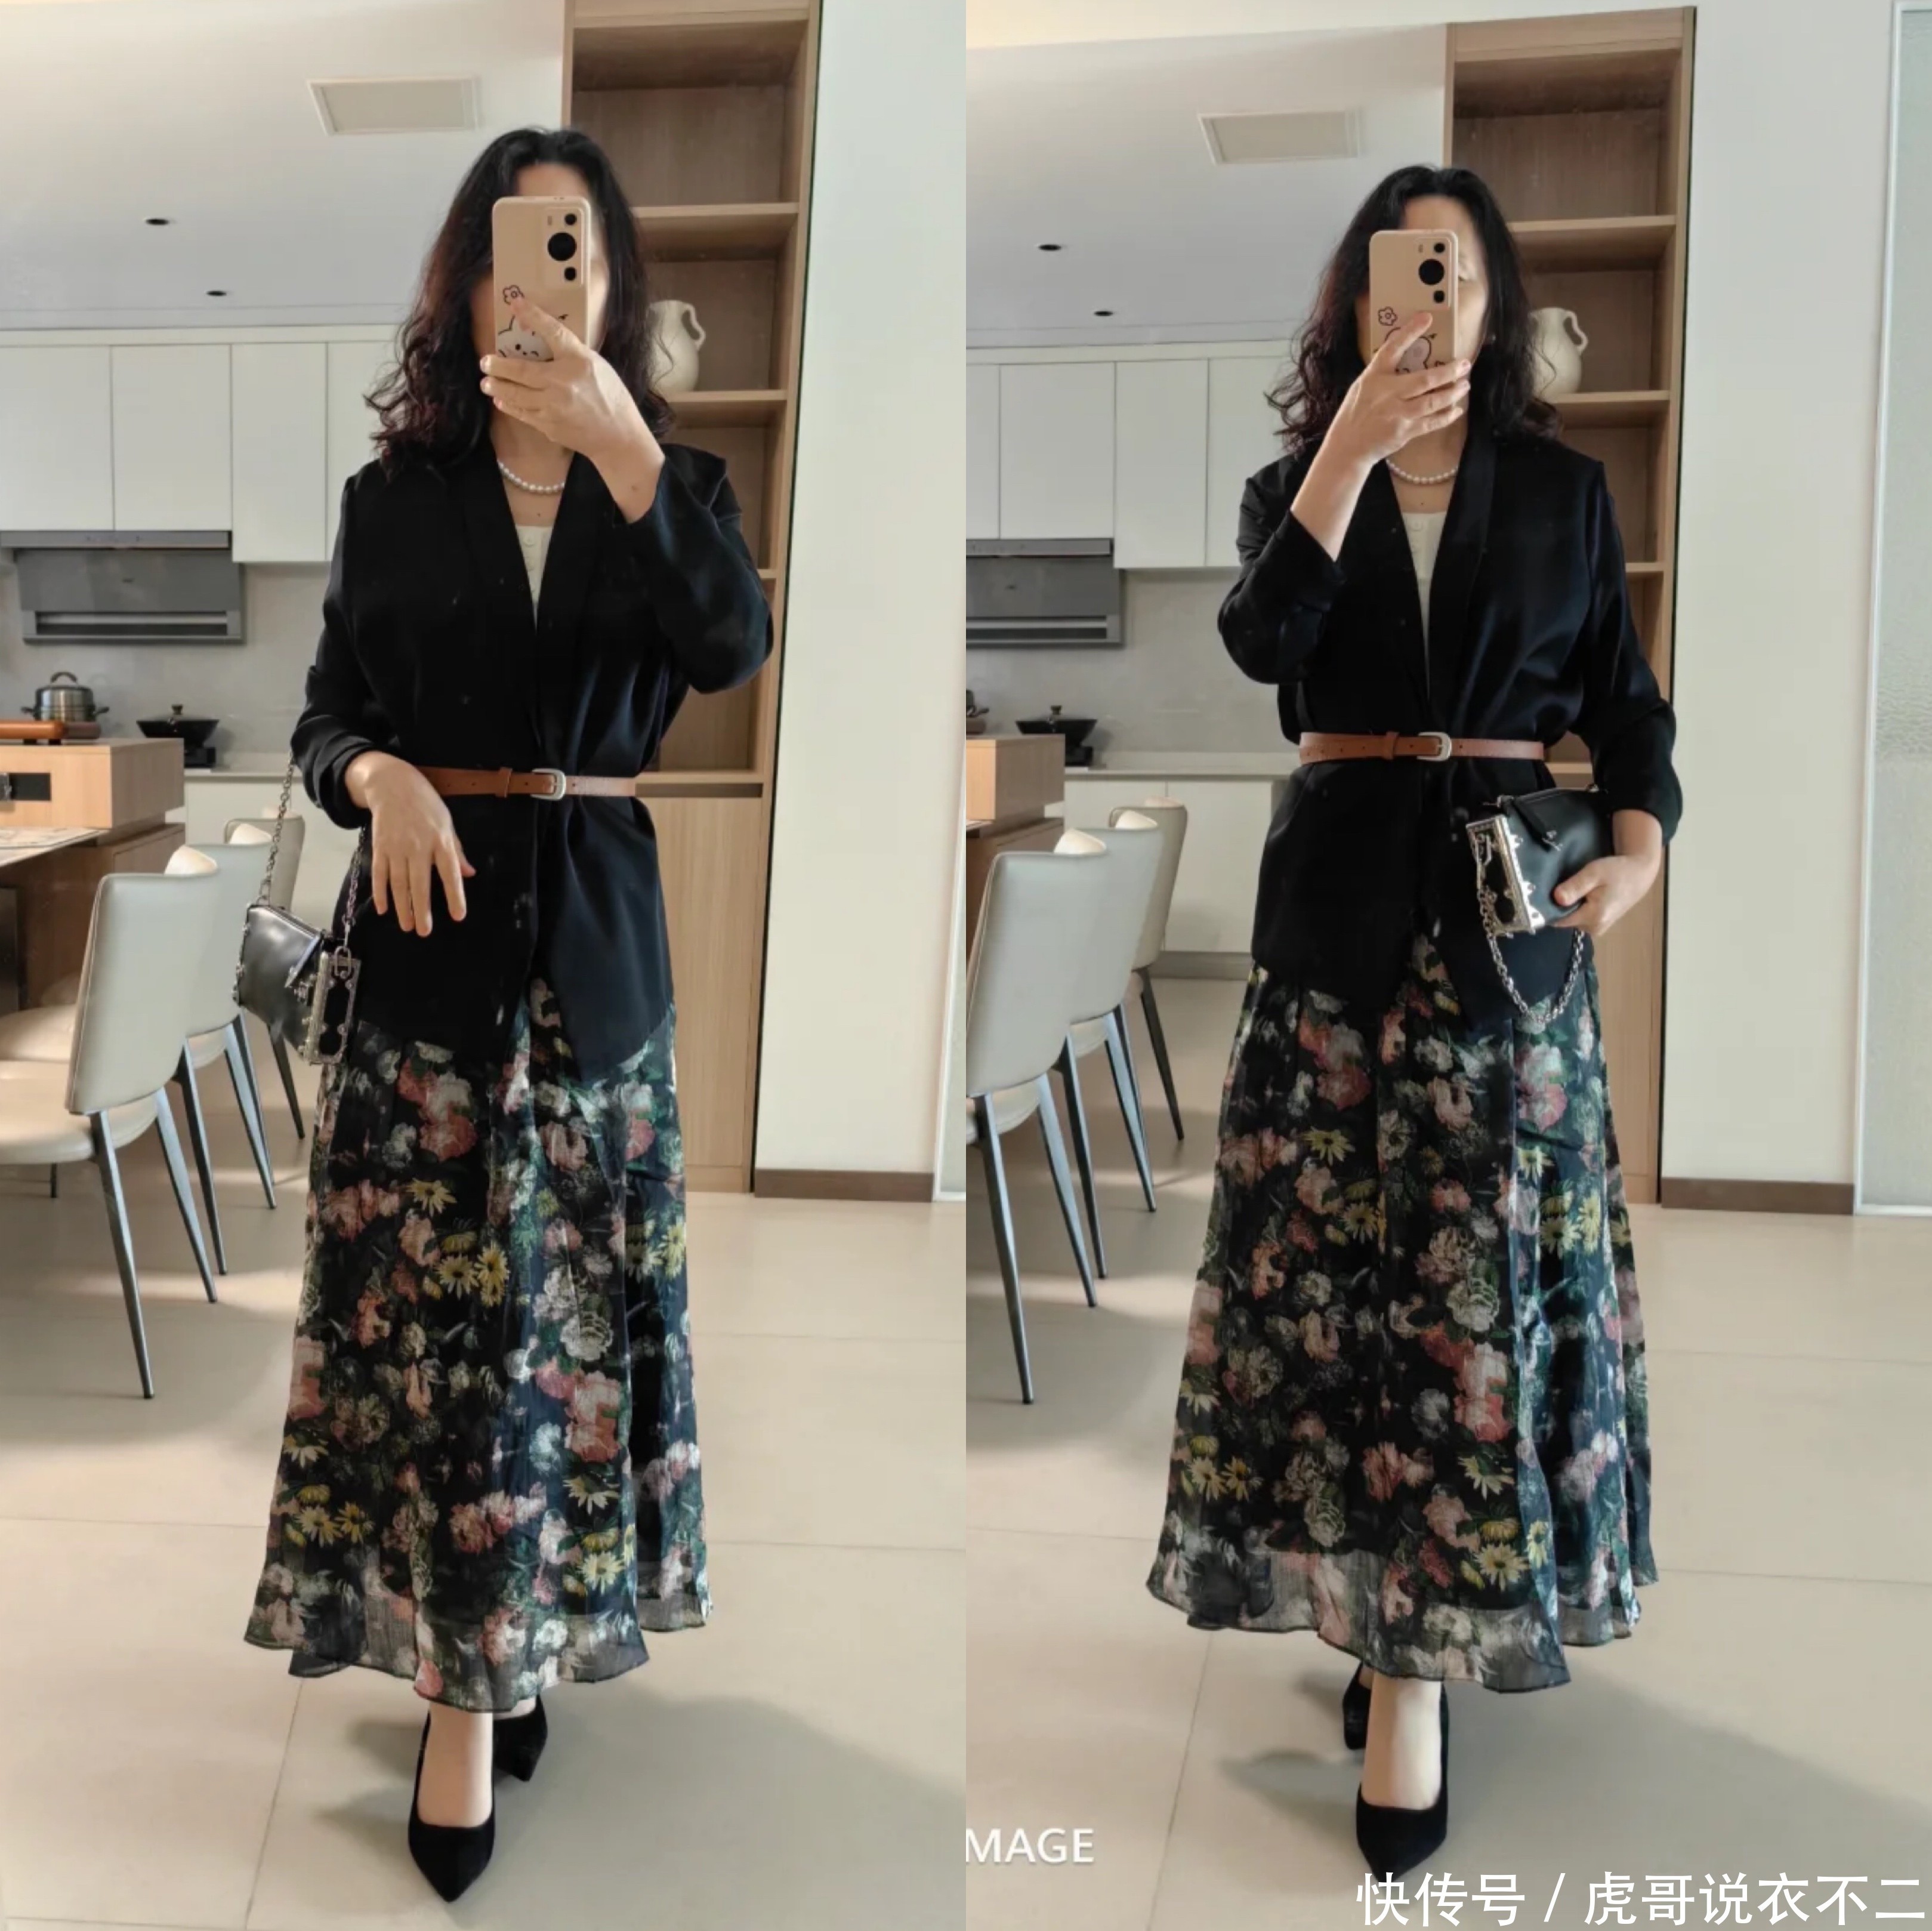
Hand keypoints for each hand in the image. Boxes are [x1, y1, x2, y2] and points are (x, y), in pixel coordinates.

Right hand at [342, 751, 473, 937]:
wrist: (392, 784)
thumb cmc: (426, 805)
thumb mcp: (447, 823)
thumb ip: (456, 851)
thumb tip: (469, 874)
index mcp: (440, 840)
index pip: (449, 872)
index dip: (454, 895)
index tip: (458, 915)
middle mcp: (418, 846)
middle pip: (420, 883)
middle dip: (422, 909)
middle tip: (424, 931)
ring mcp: (397, 847)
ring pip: (399, 883)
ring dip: (402, 906)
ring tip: (407, 926)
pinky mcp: (379, 847)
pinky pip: (379, 873)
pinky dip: (380, 892)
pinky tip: (383, 909)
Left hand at [479, 293, 654, 467]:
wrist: (618, 438)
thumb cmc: (612, 399)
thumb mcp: (598, 367)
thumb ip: (573, 355)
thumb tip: (549, 344)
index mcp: (578, 362)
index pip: (553, 332)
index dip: (533, 316)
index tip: (516, 303)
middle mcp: (562, 383)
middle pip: (521, 370)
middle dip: (498, 366)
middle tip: (484, 362)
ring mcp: (552, 406)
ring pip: (516, 394)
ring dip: (498, 387)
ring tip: (486, 382)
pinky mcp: (548, 425)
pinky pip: (522, 413)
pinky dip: (510, 406)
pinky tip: (502, 400)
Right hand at [1326, 312, 1470, 469]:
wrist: (1347, 446)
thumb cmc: (1355, 414)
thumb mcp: (1363, 386)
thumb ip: (1383, 375)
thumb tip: (1409, 361)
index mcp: (1374, 378)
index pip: (1392, 349)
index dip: (1410, 332)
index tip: (1427, 317)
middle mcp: (1386, 394)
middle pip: (1424, 380)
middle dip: (1448, 371)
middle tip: (1464, 364)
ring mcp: (1396, 414)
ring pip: (1431, 402)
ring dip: (1451, 393)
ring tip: (1464, 386)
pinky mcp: (1403, 432)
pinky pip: (1430, 423)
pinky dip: (1445, 417)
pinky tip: (1456, 410)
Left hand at [1549, 851, 1659, 937]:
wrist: (1639, 875)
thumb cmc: (1617, 871)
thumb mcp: (1594, 872)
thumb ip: (1575, 886)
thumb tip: (1557, 898)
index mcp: (1593, 917)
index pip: (1558, 919)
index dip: (1549, 907)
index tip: (1544, 893)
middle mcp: (1594, 928)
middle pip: (1564, 919)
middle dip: (1560, 905)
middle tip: (1563, 886)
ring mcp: (1598, 928)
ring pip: (1572, 919)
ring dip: (1569, 906)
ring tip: (1574, 889)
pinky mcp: (1599, 925)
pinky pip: (1580, 918)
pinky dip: (1578, 907)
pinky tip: (1582, 895)